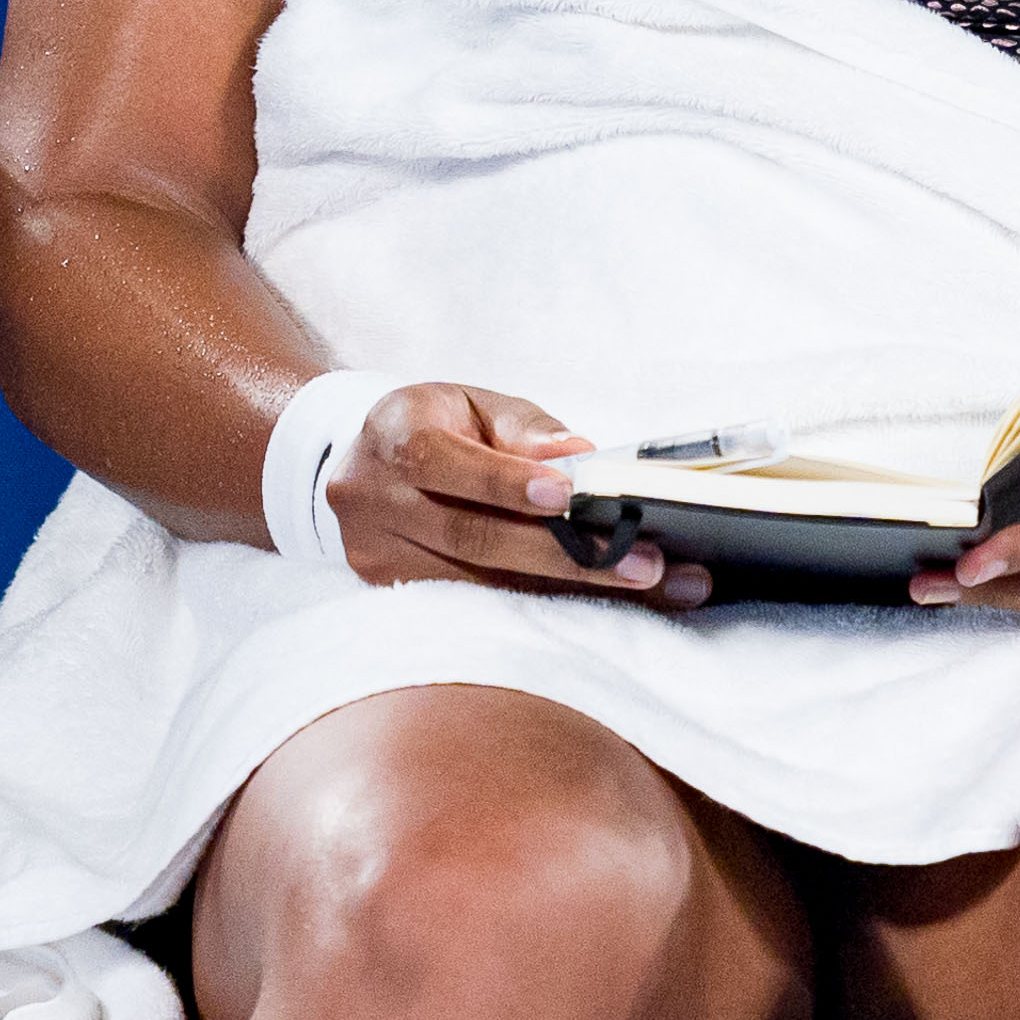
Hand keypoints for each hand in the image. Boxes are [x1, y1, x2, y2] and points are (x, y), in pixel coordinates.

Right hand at [325, 380, 710, 606]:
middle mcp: (372, 501)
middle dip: (565, 554)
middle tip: (647, 564)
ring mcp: (378, 557)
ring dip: (573, 593)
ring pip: (483, 588)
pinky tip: (609, 611)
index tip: (570, 496)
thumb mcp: (478, 407)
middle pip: (471, 539)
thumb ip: (527, 431)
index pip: (443, 463)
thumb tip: (579, 457)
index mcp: (392, 436)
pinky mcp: (396, 597)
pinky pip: (481, 611)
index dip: (505, 483)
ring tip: (652, 590)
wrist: (367, 464)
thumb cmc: (440, 427)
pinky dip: (548, 612)